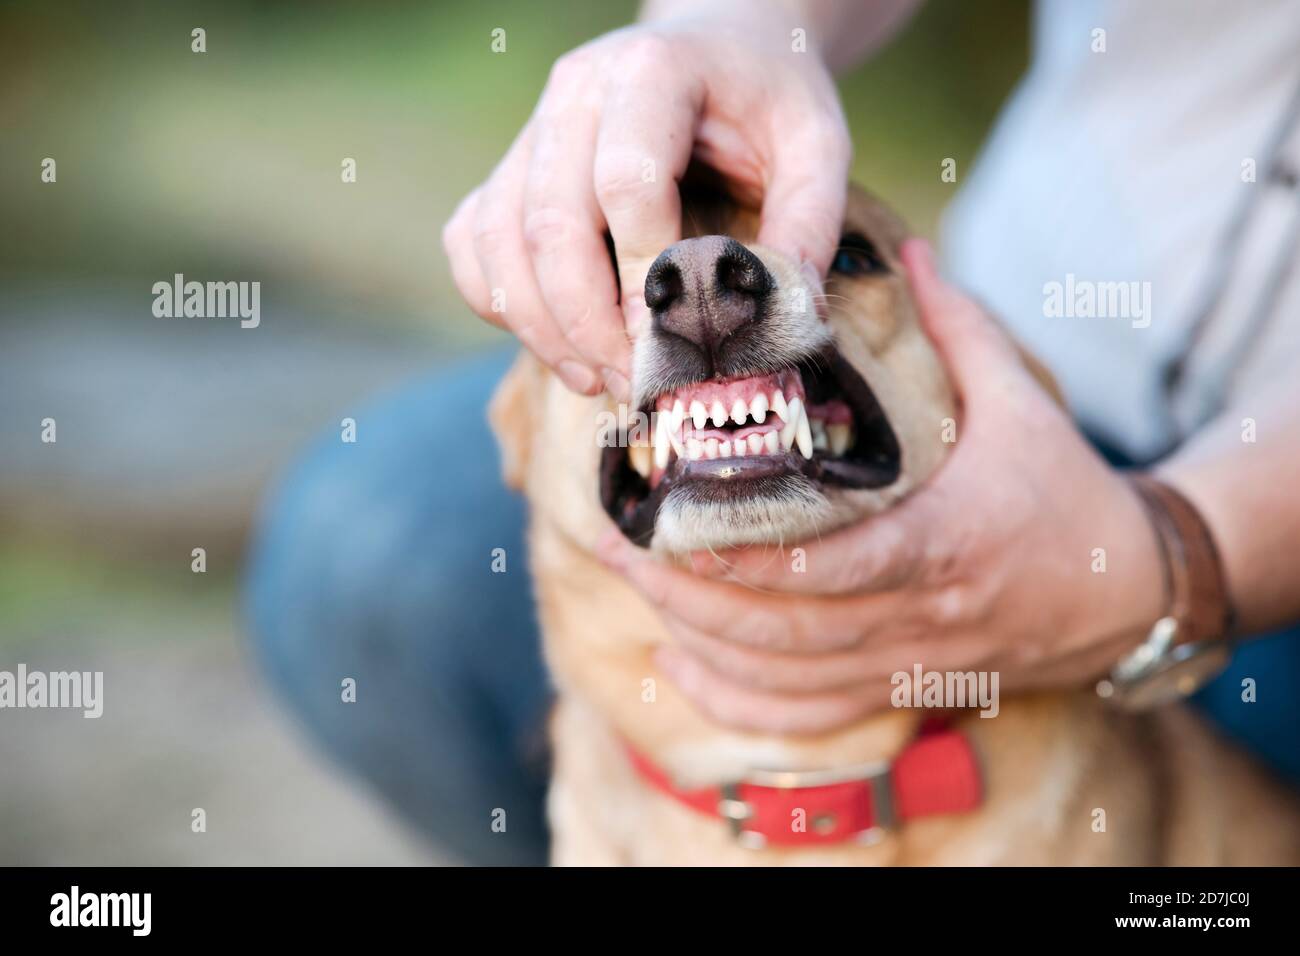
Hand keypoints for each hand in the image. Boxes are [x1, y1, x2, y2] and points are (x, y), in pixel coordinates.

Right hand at [441, 11, 850, 399]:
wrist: (717, 45)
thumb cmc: (764, 95)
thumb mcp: (815, 141)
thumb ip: (809, 221)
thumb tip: (788, 314)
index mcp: (651, 70)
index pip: (626, 181)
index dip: (642, 274)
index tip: (674, 341)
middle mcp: (574, 94)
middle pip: (548, 222)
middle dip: (587, 322)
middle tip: (634, 383)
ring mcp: (532, 131)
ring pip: (498, 240)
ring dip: (540, 326)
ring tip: (596, 379)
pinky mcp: (511, 169)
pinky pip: (473, 242)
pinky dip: (499, 302)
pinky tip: (556, 344)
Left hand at [597, 240, 1165, 734]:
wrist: (1127, 592)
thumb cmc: (1066, 491)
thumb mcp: (1022, 404)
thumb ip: (958, 328)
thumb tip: (905, 249)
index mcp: (942, 542)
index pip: (828, 564)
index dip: (743, 555)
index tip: (669, 523)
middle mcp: (916, 615)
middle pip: (782, 627)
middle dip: (687, 592)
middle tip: (614, 542)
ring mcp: (904, 663)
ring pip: (782, 676)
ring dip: (696, 639)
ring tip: (630, 587)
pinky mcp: (898, 688)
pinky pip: (805, 715)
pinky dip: (735, 700)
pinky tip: (679, 666)